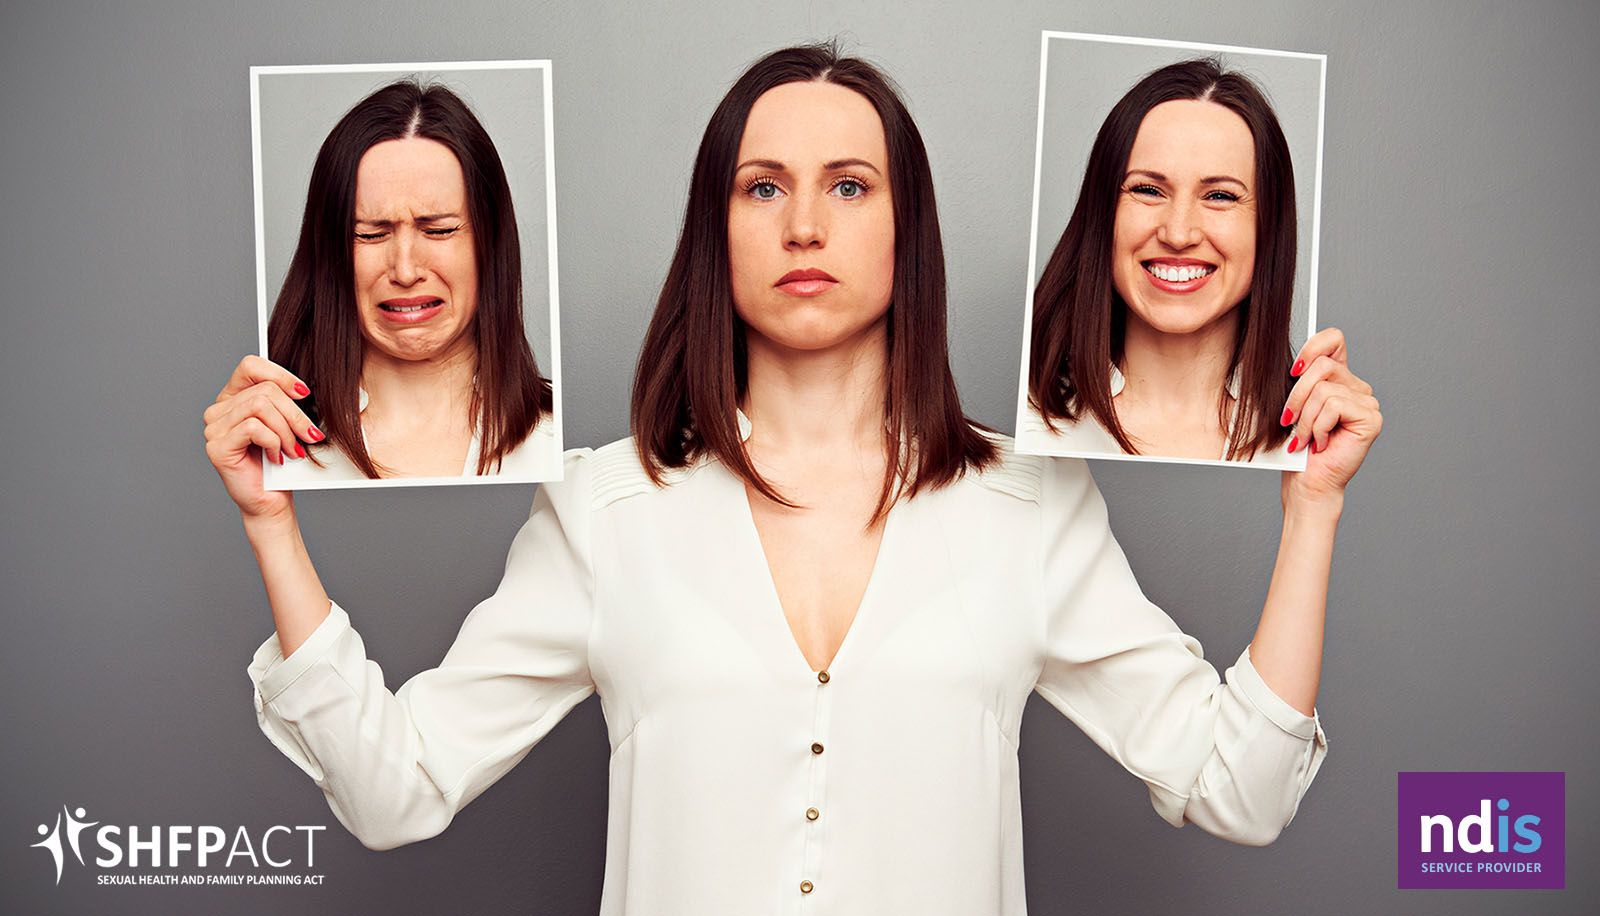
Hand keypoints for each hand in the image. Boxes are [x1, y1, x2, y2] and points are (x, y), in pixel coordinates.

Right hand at [202, 355, 319, 522]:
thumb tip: (304, 388)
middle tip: (309, 435)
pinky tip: (276, 457)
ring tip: (293, 450)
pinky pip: (254, 428)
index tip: (304, 393)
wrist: (272, 501)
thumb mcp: (287, 424)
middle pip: (264, 390)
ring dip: (286, 430)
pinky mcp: (217, 447)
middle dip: (294, 413)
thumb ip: (286, 401)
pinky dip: (273, 442)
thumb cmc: (281, 463)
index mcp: (233, 398)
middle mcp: (218, 410)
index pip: (251, 365)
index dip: (280, 375)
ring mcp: (214, 429)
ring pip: (260, 407)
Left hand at [1278, 328, 1382, 508]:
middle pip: (1324, 366)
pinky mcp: (1371, 418)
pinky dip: (1317, 427)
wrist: (1306, 483)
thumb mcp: (1290, 406)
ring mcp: (1367, 403)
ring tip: (1305, 439)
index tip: (1293, 370)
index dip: (1313, 346)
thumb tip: (1290, 361)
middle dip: (1297, 395)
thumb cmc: (1295, 450)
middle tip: (1289, 421)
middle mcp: (1356, 388)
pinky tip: (1319, 444)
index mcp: (1338, 380)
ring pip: (1324, 389)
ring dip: (1305, 419)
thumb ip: (1296, 381)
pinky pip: (1334, 406)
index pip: (1334, 340)